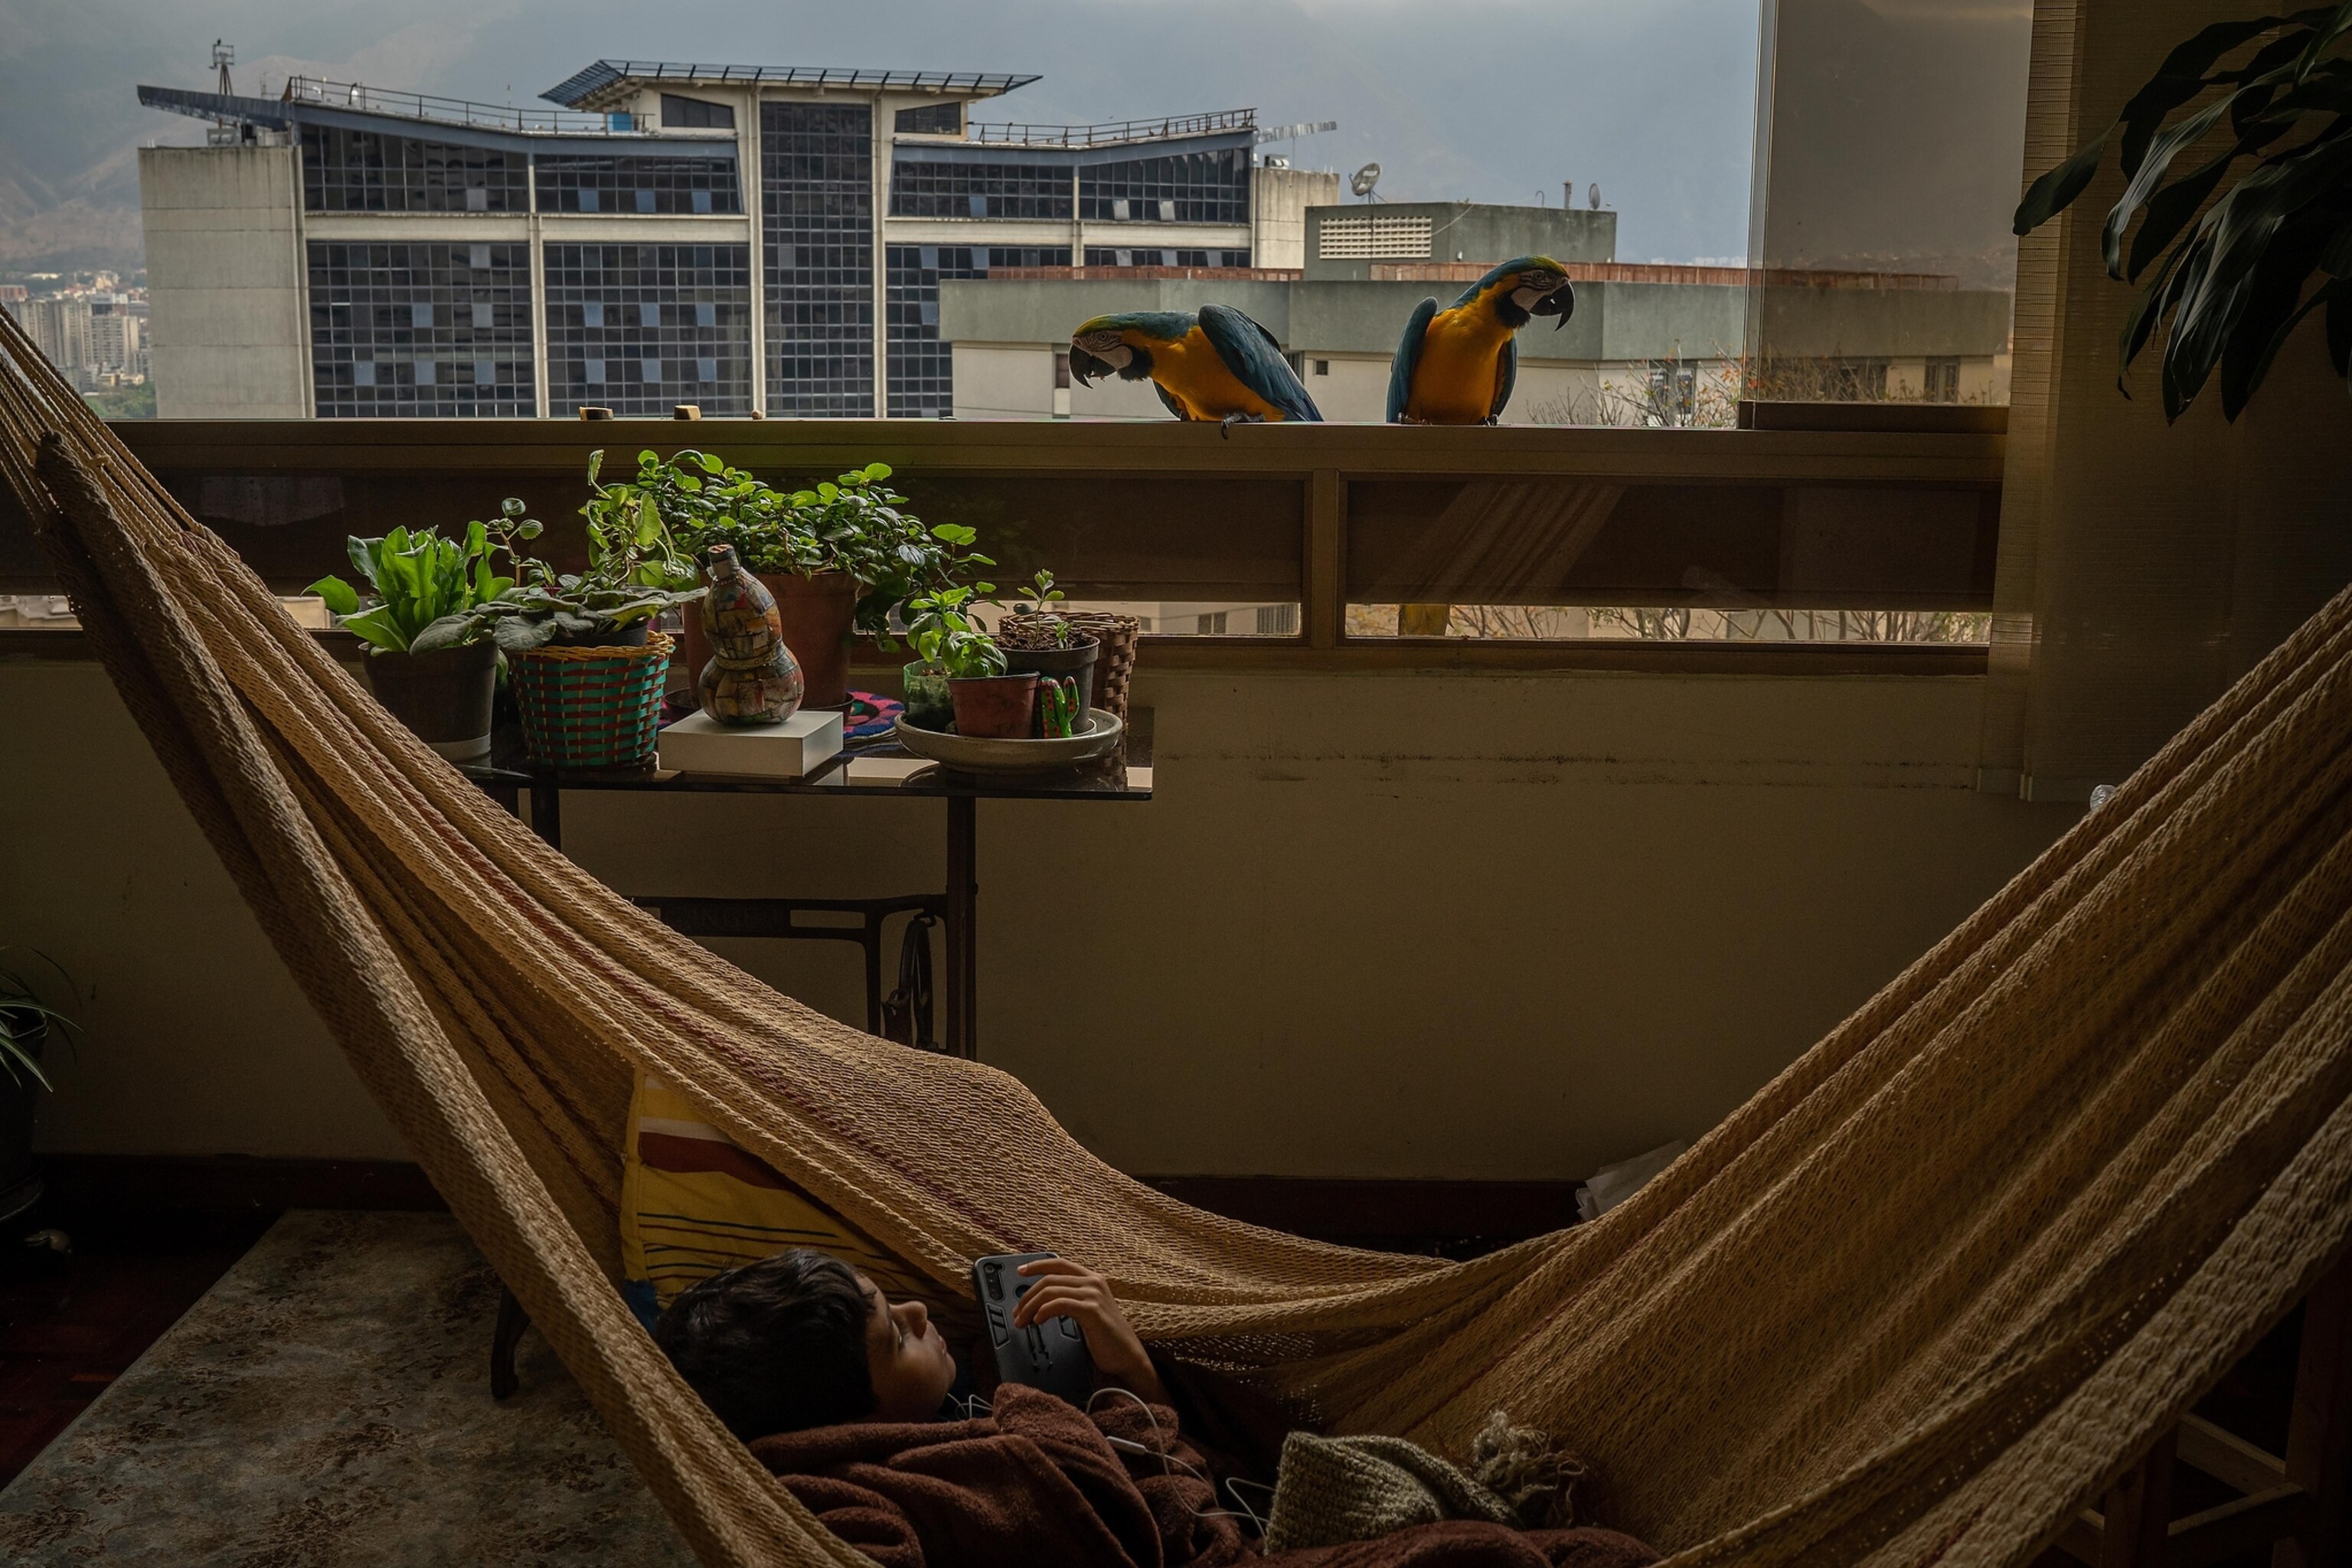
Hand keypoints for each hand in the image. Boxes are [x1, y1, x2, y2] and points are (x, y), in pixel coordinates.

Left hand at [1010, 1257, 1168, 1404]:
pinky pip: (1059, 1304)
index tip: (1021, 1271)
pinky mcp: (1091, 1310)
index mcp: (1092, 1279)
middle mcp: (1093, 1282)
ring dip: (1030, 1307)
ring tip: (1023, 1321)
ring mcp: (1093, 1295)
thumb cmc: (1107, 1337)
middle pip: (1049, 1279)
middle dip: (1027, 1296)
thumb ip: (1071, 1299)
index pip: (1059, 1264)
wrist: (1127, 1356)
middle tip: (1017, 1313)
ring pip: (1050, 1291)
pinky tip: (1037, 1322)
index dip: (1037, 1265)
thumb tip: (1043, 1300)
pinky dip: (1043, 1312)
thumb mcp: (1088, 1311)